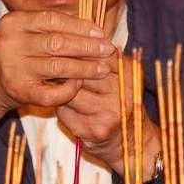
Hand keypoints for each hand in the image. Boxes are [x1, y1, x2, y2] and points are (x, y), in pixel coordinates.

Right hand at [0, 10, 114, 160]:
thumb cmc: (15, 54)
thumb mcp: (25, 33)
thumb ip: (53, 28)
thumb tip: (95, 30)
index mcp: (14, 22)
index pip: (54, 20)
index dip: (80, 26)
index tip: (101, 33)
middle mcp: (11, 43)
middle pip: (58, 43)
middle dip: (88, 47)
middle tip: (108, 50)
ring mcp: (13, 68)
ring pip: (58, 67)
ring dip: (85, 68)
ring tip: (103, 68)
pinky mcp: (18, 91)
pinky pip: (52, 93)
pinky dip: (69, 89)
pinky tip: (79, 85)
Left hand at [56, 54, 157, 175]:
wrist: (131, 144)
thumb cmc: (119, 104)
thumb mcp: (119, 78)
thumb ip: (101, 59)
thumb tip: (69, 39)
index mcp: (130, 73)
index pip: (98, 54)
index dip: (76, 50)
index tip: (61, 49)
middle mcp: (124, 92)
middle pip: (82, 71)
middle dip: (65, 70)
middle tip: (52, 68)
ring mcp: (110, 112)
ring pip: (70, 91)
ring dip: (61, 91)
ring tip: (62, 92)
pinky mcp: (94, 130)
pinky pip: (65, 112)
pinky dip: (62, 110)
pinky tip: (69, 111)